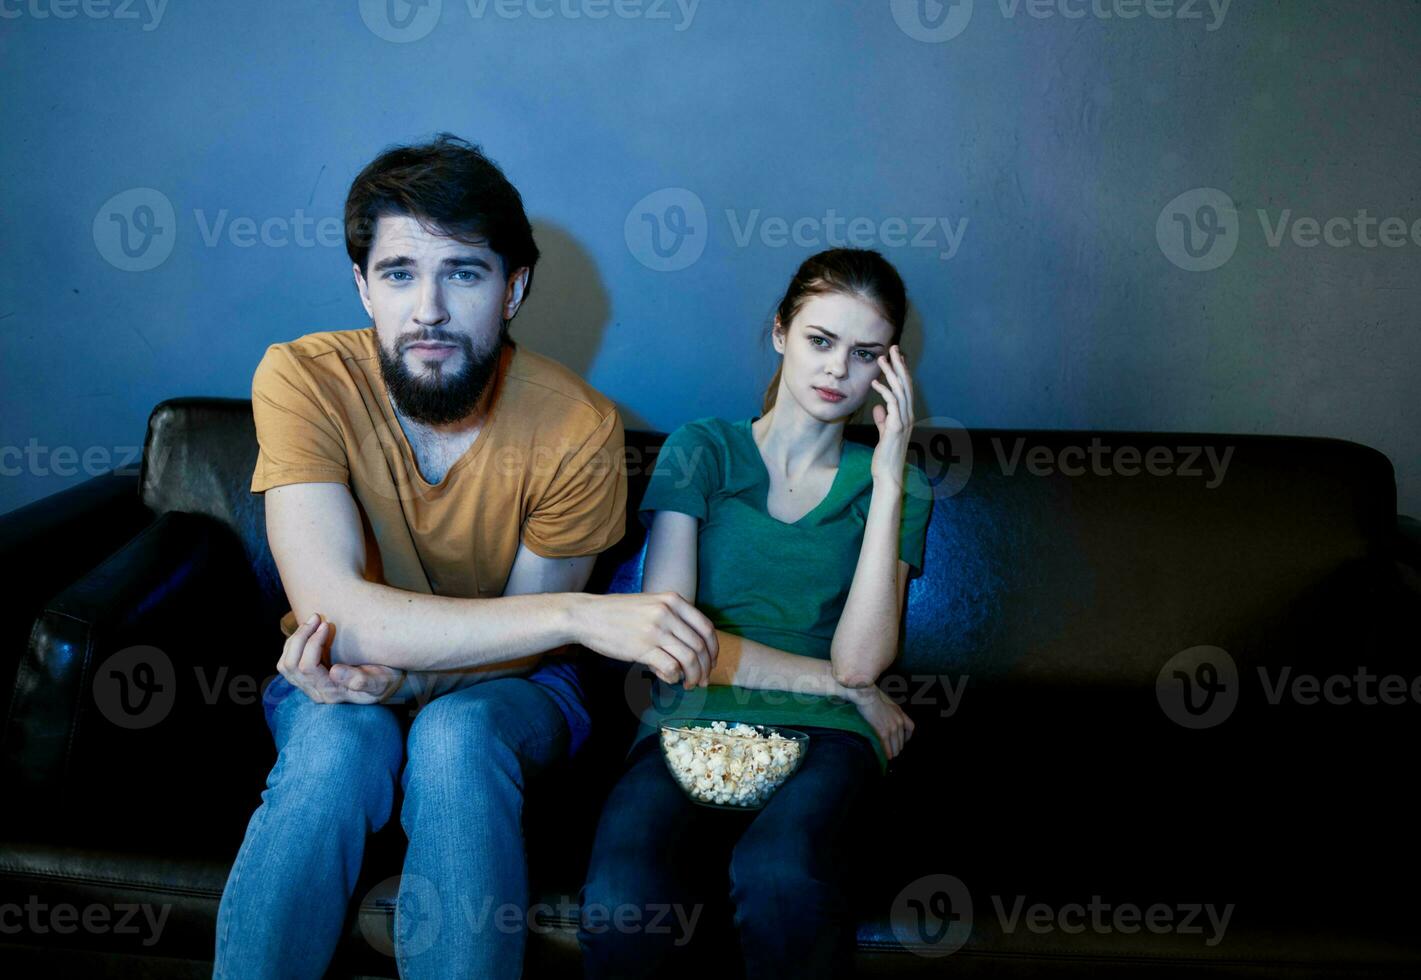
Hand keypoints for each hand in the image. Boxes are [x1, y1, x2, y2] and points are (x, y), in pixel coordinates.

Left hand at [277, 613, 398, 704]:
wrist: (385, 684)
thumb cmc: (384, 681)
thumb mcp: (379, 681)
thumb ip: (361, 680)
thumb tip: (334, 672)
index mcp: (331, 693)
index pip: (307, 668)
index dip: (313, 643)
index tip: (326, 624)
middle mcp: (315, 692)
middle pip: (291, 666)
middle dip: (300, 637)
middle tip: (316, 617)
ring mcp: (309, 686)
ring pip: (285, 665)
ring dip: (295, 639)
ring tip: (311, 621)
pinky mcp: (308, 678)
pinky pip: (288, 662)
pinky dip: (293, 644)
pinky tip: (308, 631)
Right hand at [573, 591, 718, 688]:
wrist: (587, 615)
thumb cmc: (618, 613)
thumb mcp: (650, 604)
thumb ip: (673, 619)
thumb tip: (691, 648)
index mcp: (673, 600)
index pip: (706, 627)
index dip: (713, 649)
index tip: (711, 662)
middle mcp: (667, 613)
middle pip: (700, 646)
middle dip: (705, 668)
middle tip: (702, 681)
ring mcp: (655, 630)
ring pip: (689, 659)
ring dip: (693, 676)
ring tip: (689, 684)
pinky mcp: (642, 647)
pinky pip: (670, 667)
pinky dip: (675, 677)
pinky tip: (670, 679)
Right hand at [843, 683, 915, 759]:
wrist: (868, 697)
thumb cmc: (875, 698)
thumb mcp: (890, 703)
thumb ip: (893, 713)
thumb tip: (891, 719)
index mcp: (900, 715)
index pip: (910, 728)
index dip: (907, 736)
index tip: (903, 740)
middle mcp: (898, 722)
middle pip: (902, 740)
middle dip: (898, 746)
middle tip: (894, 750)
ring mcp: (892, 728)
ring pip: (896, 745)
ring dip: (893, 752)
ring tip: (890, 756)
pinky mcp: (883, 732)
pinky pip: (887, 746)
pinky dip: (887, 752)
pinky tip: (886, 755)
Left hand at [868, 344, 915, 487]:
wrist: (887, 474)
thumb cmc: (885, 456)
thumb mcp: (884, 433)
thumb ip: (883, 420)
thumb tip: (879, 407)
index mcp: (906, 416)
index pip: (906, 388)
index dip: (902, 371)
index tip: (896, 357)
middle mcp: (908, 416)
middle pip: (906, 384)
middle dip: (900, 365)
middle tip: (894, 347)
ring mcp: (904, 421)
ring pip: (900, 391)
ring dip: (891, 373)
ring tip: (882, 359)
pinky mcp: (896, 428)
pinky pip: (892, 404)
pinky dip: (885, 391)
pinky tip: (875, 383)